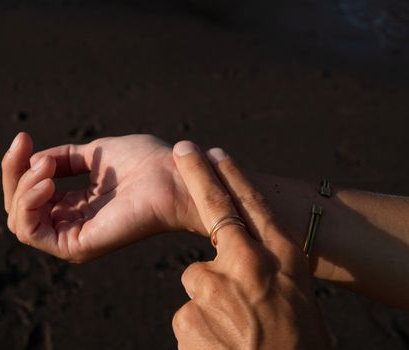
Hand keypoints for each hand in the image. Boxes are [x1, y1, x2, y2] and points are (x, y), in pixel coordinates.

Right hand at [1, 133, 204, 261]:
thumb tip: (32, 161)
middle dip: (13, 173)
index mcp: (75, 205)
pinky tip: (47, 182)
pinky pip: (32, 232)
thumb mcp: (94, 154)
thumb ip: (63, 159)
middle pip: (18, 207)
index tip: (23, 138)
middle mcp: (71, 224)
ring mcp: (74, 238)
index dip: (18, 165)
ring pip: (20, 220)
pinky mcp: (77, 247)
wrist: (173, 175)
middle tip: (24, 146)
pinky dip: (30, 203)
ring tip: (46, 167)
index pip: (28, 193)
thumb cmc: (144, 163)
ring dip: (22, 187)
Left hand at [171, 141, 329, 349]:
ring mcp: (216, 289)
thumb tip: (238, 250)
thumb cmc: (298, 345)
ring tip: (233, 331)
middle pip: (213, 210)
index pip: (251, 203)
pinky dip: (200, 329)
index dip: (231, 174)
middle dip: (197, 177)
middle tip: (184, 151)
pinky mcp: (189, 318)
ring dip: (207, 302)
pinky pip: (187, 314)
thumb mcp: (294, 297)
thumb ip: (265, 269)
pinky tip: (221, 346)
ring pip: (195, 279)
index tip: (212, 152)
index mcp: (282, 258)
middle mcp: (249, 264)